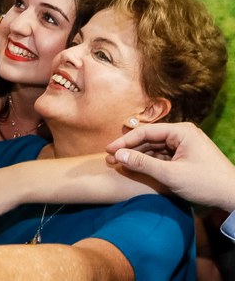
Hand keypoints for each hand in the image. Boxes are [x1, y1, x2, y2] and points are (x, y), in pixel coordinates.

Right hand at [105, 122, 234, 211]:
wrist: (234, 197)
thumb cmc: (206, 183)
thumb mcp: (170, 174)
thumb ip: (143, 163)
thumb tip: (118, 155)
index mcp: (182, 131)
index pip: (146, 132)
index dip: (124, 141)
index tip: (108, 150)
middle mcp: (183, 134)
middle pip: (149, 139)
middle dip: (129, 149)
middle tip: (110, 159)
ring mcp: (185, 145)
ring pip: (154, 148)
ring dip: (138, 156)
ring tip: (119, 164)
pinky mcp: (186, 157)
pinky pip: (162, 156)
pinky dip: (149, 162)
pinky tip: (136, 168)